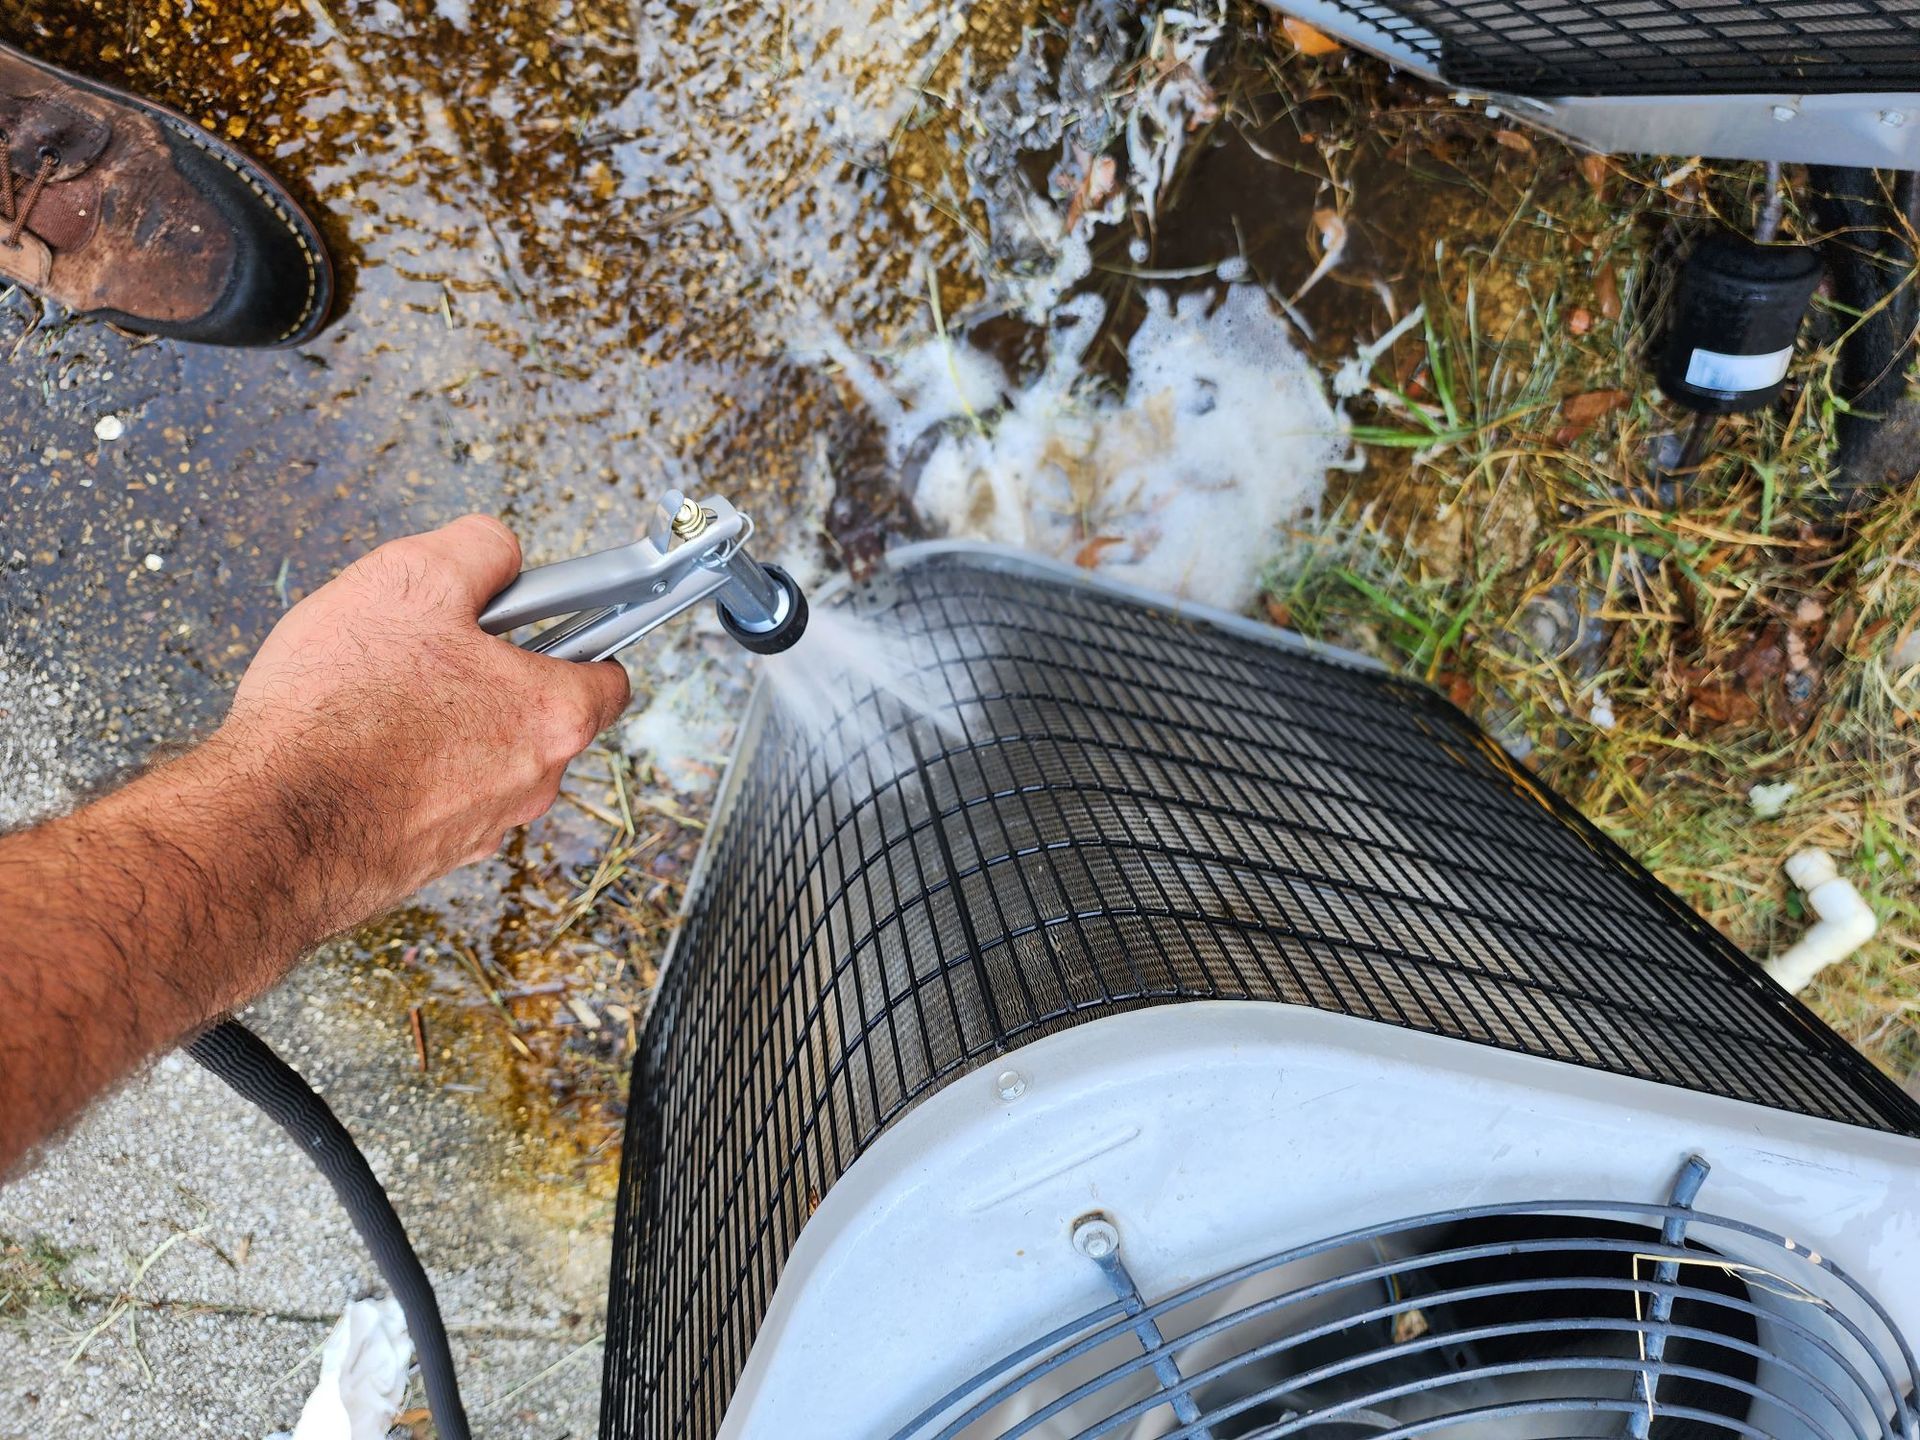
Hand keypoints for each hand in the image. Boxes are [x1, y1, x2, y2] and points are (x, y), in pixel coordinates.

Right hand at [219, 514, 630, 931]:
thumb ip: (479, 551)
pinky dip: (410, 770)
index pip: (609, 678)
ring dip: (448, 724)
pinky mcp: (429, 859)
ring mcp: (483, 830)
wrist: (265, 825)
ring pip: (486, 759)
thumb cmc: (337, 709)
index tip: (538, 621)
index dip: (576, 637)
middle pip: (541, 717)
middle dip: (495, 678)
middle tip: (432, 649)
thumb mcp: (411, 578)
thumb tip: (500, 552)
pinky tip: (356, 747)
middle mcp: (533, 785)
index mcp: (553, 717)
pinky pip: (437, 797)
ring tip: (381, 697)